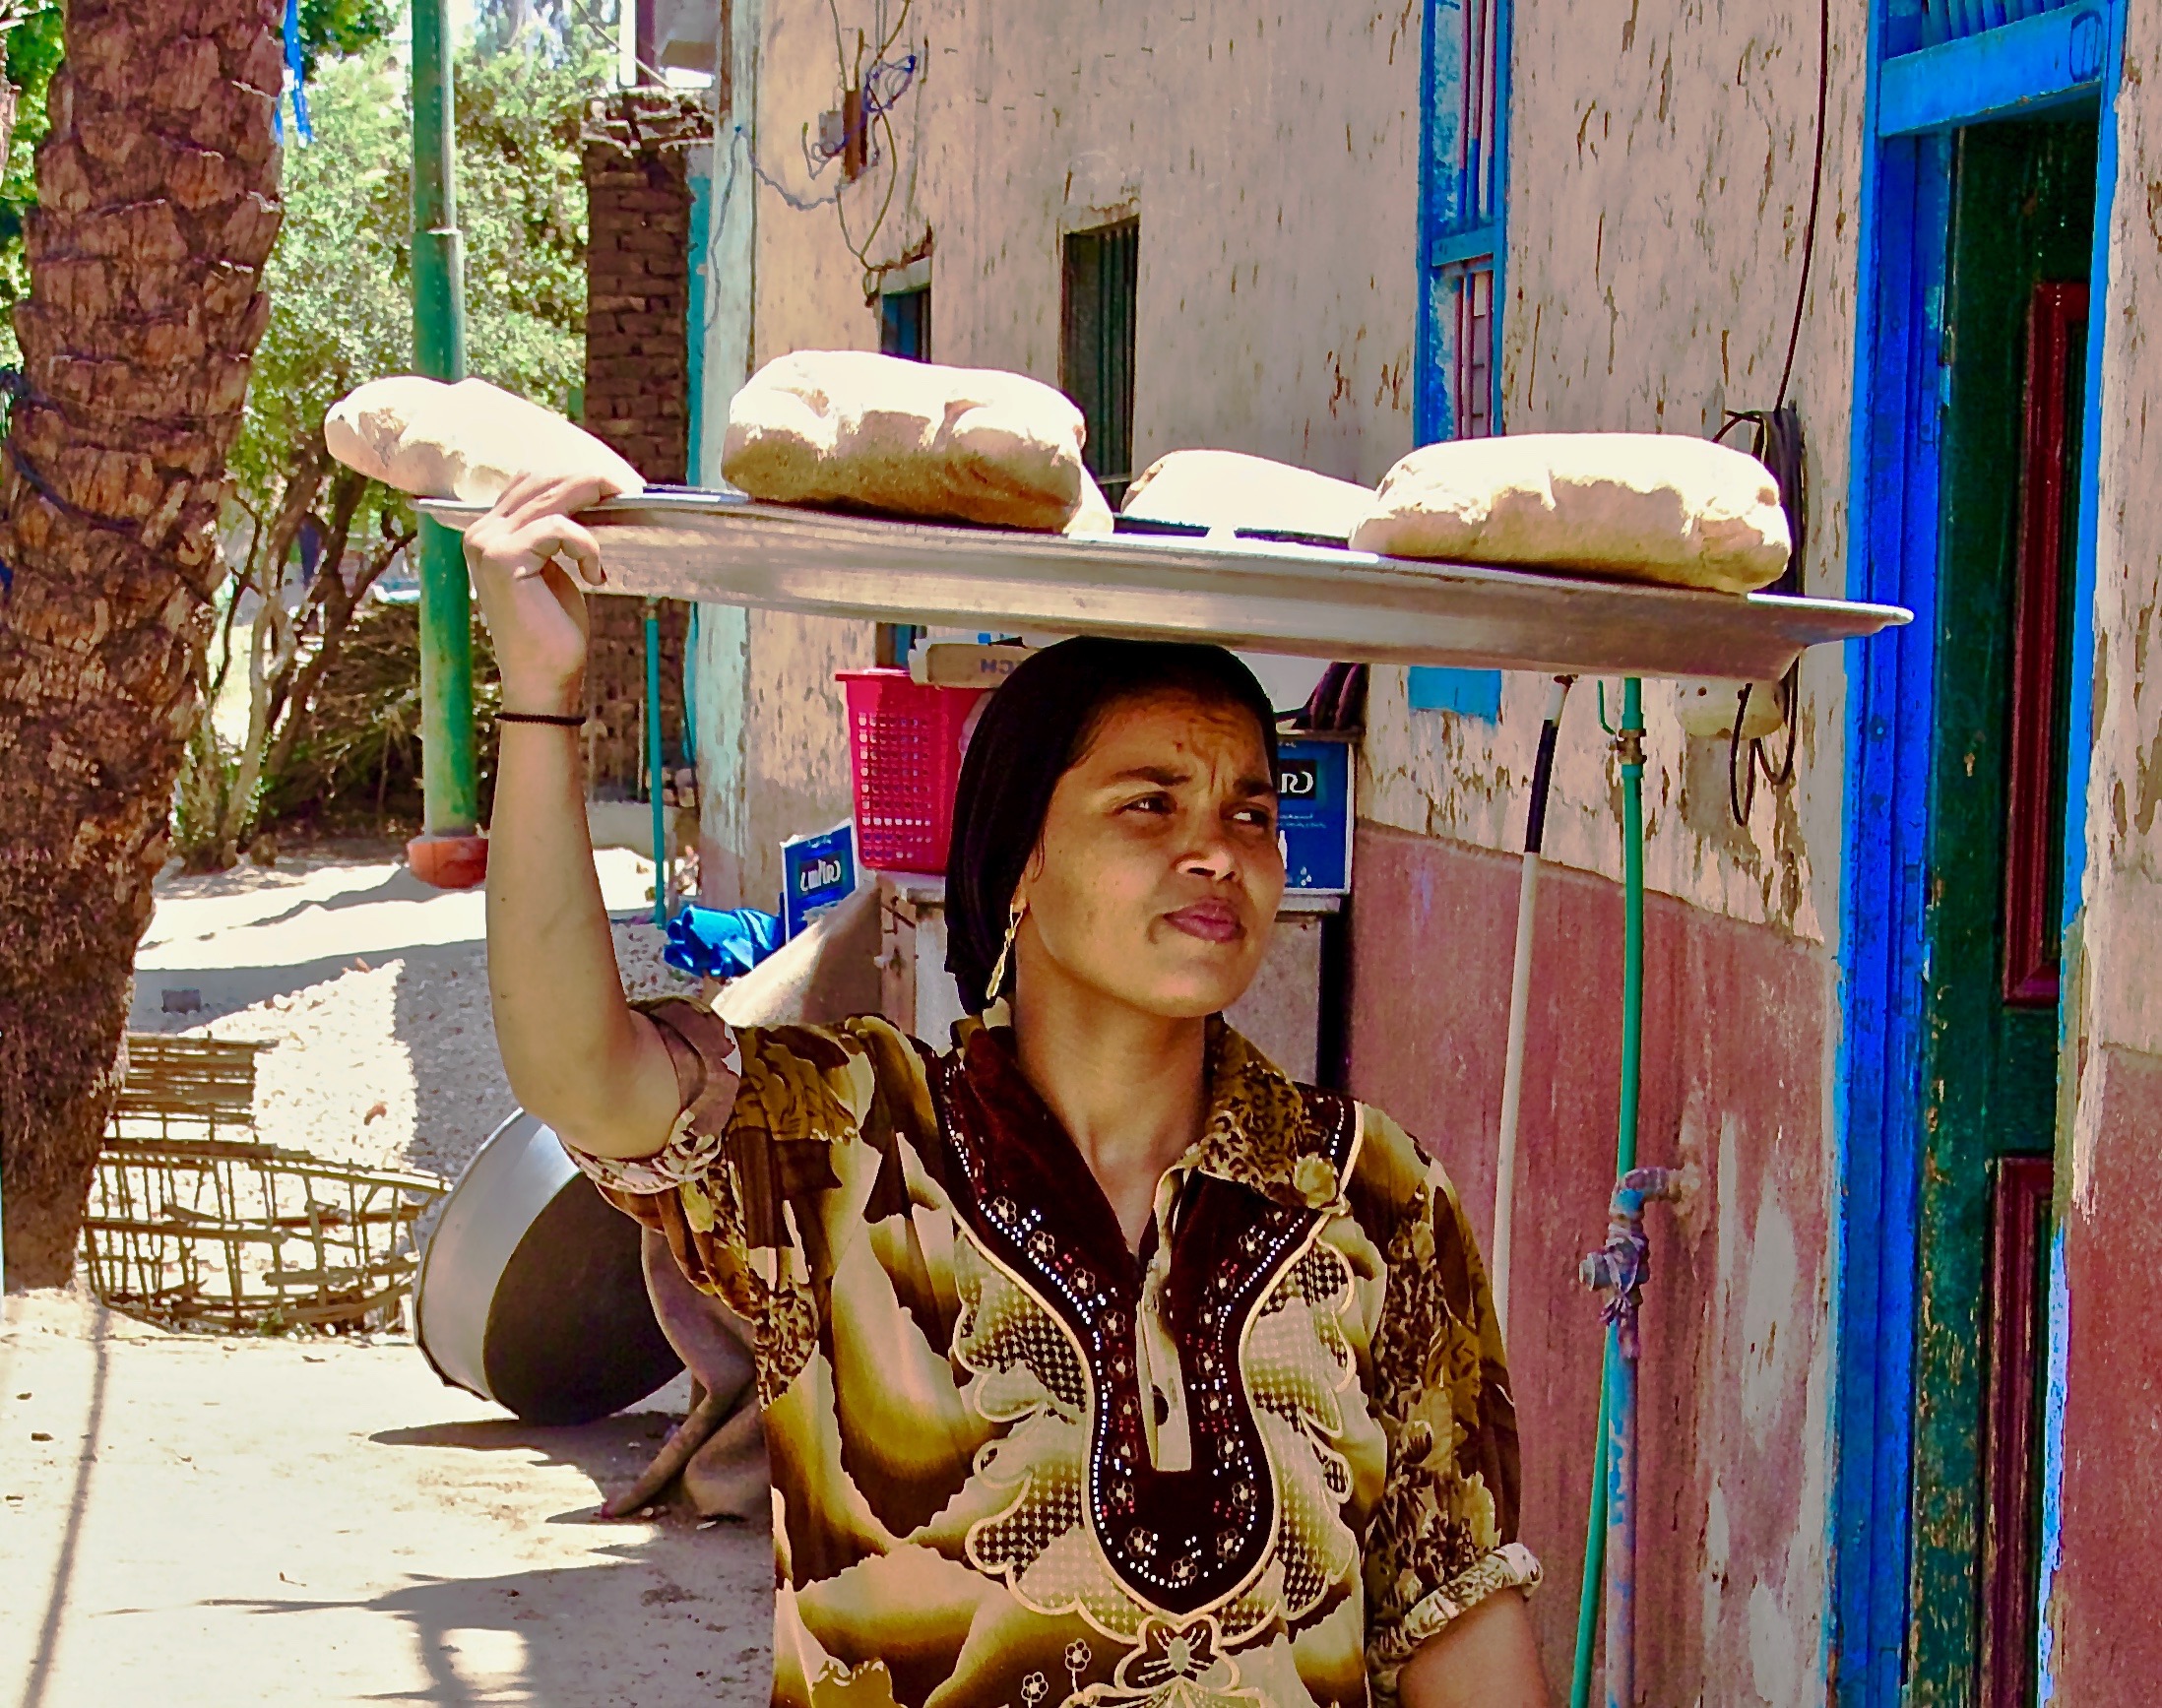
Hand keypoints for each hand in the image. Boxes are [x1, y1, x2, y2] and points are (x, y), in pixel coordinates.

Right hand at [462, 472, 613, 712]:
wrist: (543, 679)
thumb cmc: (553, 630)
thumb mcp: (554, 569)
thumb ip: (554, 532)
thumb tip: (585, 492)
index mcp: (488, 531)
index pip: (530, 481)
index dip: (573, 478)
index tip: (613, 488)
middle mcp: (481, 532)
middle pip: (541, 480)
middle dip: (589, 482)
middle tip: (627, 493)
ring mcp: (488, 544)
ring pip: (552, 497)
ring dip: (593, 506)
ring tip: (617, 527)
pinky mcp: (504, 559)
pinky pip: (559, 528)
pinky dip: (586, 546)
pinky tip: (593, 577)